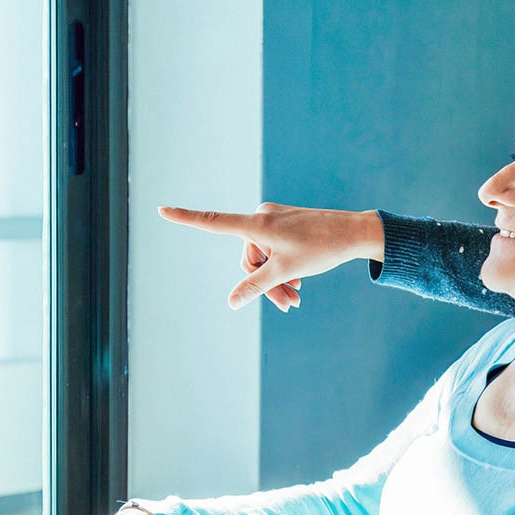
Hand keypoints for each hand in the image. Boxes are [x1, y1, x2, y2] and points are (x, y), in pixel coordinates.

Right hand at [158, 203, 384, 311]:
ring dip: (277, 280)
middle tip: (290, 305)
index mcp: (258, 224)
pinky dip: (283, 268)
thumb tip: (232, 302)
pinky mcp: (285, 224)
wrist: (354, 233)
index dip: (186, 218)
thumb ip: (256, 286)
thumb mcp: (286, 271)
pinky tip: (299, 284)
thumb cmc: (321, 249)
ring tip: (297, 298)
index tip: (161, 210)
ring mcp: (274, 220)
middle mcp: (261, 217)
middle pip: (249, 258)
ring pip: (263, 258)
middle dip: (265, 283)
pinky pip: (274, 250)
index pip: (214, 222)